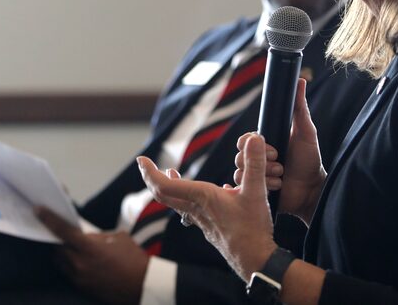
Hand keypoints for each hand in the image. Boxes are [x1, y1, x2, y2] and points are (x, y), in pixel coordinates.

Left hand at [35, 207, 147, 304]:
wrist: (143, 285)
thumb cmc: (133, 259)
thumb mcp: (118, 238)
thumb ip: (97, 236)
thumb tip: (86, 237)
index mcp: (89, 248)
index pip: (62, 230)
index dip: (49, 219)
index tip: (38, 210)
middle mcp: (80, 264)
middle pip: (57, 248)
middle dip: (57, 239)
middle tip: (60, 231)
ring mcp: (80, 278)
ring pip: (60, 262)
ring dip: (63, 253)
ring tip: (72, 247)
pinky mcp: (82, 288)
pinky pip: (68, 273)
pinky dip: (70, 265)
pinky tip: (80, 261)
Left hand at [137, 135, 277, 280]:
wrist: (255, 260)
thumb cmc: (252, 230)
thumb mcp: (256, 192)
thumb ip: (255, 164)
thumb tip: (254, 138)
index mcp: (202, 198)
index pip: (164, 185)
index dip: (150, 172)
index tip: (141, 160)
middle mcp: (196, 209)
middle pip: (164, 194)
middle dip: (152, 178)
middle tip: (145, 165)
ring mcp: (201, 220)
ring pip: (176, 203)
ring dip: (169, 187)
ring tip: (171, 173)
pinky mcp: (208, 228)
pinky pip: (189, 211)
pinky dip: (187, 198)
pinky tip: (202, 195)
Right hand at [234, 79, 325, 222]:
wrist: (313, 189)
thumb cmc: (310, 160)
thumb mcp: (305, 132)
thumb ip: (300, 108)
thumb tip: (300, 80)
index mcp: (264, 143)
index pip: (245, 139)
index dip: (251, 141)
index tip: (269, 144)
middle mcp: (256, 158)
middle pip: (238, 155)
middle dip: (259, 158)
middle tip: (279, 160)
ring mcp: (255, 175)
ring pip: (241, 172)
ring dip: (264, 173)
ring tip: (281, 174)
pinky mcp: (255, 192)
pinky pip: (246, 187)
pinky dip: (263, 185)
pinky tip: (277, 185)